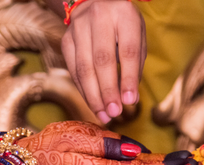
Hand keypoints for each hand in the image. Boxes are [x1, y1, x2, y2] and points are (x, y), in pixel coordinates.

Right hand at [61, 0, 145, 122]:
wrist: (96, 4)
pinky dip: (84, 91)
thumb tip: (129, 99)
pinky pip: (74, 71)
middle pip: (102, 61)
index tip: (130, 101)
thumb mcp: (137, 38)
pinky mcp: (66, 40)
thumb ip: (135, 66)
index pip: (127, 51)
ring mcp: (78, 28)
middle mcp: (99, 17)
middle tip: (114, 113)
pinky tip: (93, 104)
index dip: (128, 78)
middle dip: (108, 92)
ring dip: (94, 97)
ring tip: (104, 116)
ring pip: (84, 68)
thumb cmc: (123, 27)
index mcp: (124, 15)